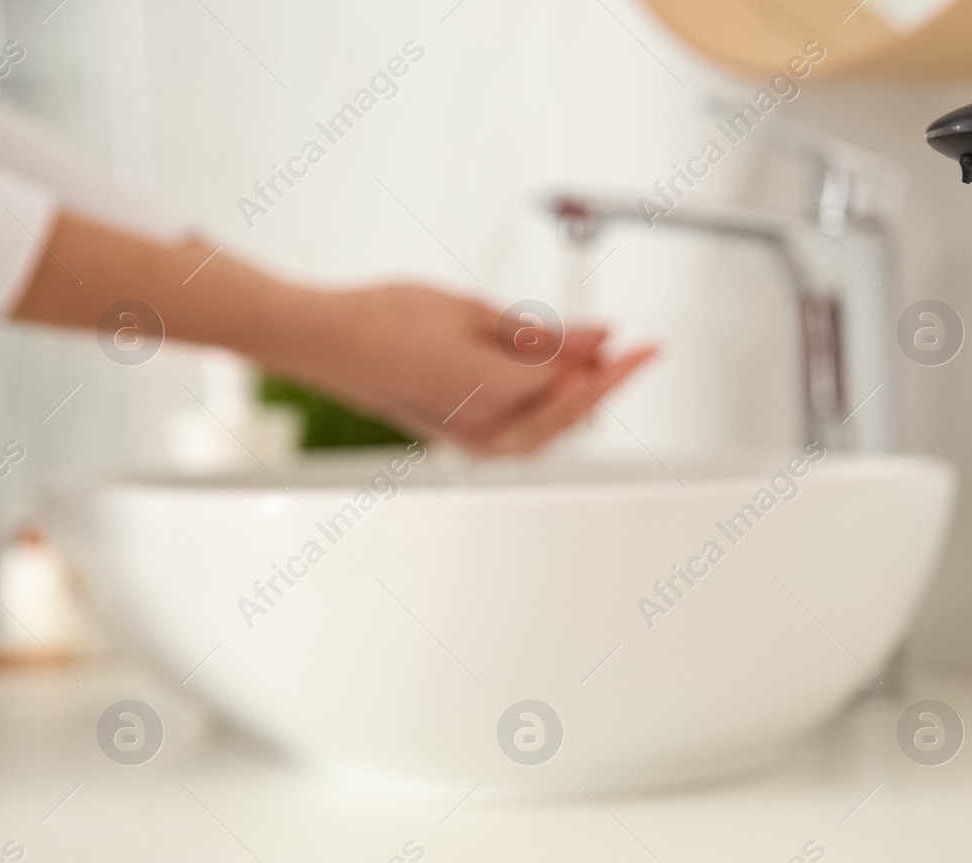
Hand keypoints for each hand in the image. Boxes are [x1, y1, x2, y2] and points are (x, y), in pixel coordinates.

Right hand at [295, 284, 655, 454]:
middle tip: (628, 352)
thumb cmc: (387, 320)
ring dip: (577, 402)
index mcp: (497, 395)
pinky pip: (523, 434)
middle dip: (604, 384)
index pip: (578, 384)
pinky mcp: (460, 438)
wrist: (326, 342)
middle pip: (570, 417)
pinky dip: (547, 411)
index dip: (617, 363)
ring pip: (549, 433)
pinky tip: (555, 385)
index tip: (645, 346)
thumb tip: (598, 339)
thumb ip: (544, 335)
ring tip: (596, 363)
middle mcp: (488, 430)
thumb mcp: (477, 312)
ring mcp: (472, 441)